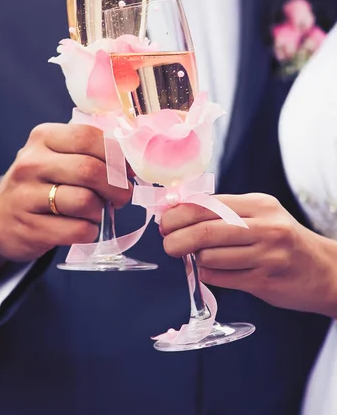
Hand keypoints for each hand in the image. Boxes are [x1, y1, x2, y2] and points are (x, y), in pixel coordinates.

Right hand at [0, 124, 131, 279]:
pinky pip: (77, 229)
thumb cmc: (42, 183)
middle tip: (122, 196)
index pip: (89, 137)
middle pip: (90, 170)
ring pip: (85, 201)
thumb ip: (89, 152)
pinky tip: (85, 227)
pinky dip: (91, 231)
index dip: (117, 156)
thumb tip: (133, 163)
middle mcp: (31, 163)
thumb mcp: (56, 156)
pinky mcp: (29, 227)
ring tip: (98, 212)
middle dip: (117, 187)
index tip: (128, 171)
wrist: (0, 219)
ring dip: (102, 211)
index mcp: (43, 137)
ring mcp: (26, 196)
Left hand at [161, 193, 336, 316]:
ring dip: (195, 258)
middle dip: (177, 238)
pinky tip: (210, 270)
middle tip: (167, 243)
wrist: (323, 270)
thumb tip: (179, 211)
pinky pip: (221, 278)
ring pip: (210, 256)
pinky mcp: (264, 280)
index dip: (179, 213)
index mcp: (259, 204)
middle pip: (205, 230)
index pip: (208, 204)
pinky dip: (208, 274)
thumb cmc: (282, 239)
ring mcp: (266, 254)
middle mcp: (264, 226)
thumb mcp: (260, 215)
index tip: (165, 220)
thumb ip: (224, 212)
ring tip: (197, 257)